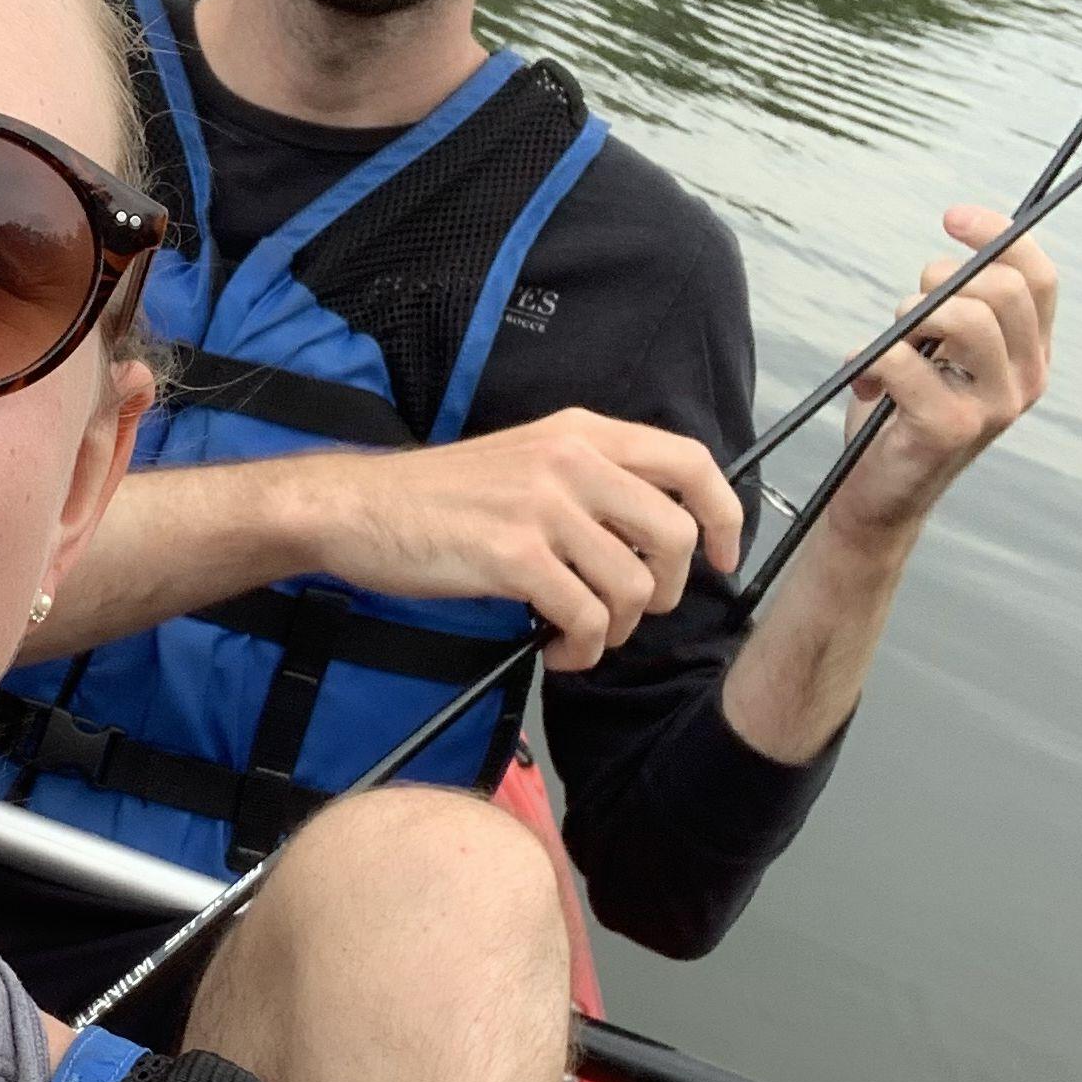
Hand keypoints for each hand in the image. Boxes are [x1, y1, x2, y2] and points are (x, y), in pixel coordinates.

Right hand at [309, 410, 744, 675]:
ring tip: (581, 635)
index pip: (691, 462)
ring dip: (615, 630)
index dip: (723, 516)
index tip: (720, 557)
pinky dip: (582, 650)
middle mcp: (571, 460)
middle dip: (664, 591)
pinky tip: (554, 649)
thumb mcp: (525, 459)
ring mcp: (543, 506)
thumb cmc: (436, 497)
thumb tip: (647, 535)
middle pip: (674, 536)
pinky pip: (586, 618)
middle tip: (629, 611)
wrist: (358, 508)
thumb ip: (588, 479)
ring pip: (632, 587)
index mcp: (580, 432)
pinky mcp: (514, 555)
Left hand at [827, 205, 1058, 548]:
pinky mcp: (950, 427)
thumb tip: (953, 256)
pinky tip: (863, 380)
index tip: (952, 218)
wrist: (879, 495)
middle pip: (1002, 289)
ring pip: (963, 317)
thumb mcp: (938, 353)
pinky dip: (871, 359)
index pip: (1039, 277)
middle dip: (941, 278)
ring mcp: (995, 407)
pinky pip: (906, 358)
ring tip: (888, 345)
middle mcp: (1027, 380)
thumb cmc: (902, 413)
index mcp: (1031, 355)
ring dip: (910, 314)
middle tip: (908, 304)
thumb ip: (955, 309)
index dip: (998, 234)